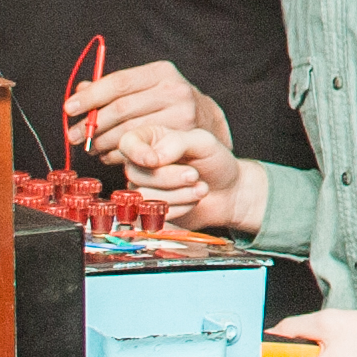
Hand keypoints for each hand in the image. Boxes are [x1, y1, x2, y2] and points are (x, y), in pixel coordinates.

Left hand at [66, 60, 230, 160]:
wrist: (206, 121)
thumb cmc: (166, 102)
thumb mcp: (144, 87)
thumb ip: (112, 88)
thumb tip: (80, 91)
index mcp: (161, 72)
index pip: (118, 83)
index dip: (90, 97)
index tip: (69, 108)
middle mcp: (175, 91)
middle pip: (122, 109)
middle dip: (92, 124)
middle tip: (74, 135)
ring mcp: (182, 115)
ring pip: (130, 131)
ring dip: (103, 141)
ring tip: (90, 146)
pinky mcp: (182, 138)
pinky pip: (141, 149)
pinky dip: (119, 153)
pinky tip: (109, 154)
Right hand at [115, 124, 264, 232]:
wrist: (228, 191)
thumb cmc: (214, 162)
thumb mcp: (203, 142)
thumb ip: (178, 142)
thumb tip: (155, 156)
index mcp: (149, 140)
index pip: (128, 143)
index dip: (137, 152)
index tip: (153, 160)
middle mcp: (140, 164)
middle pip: (137, 174)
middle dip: (170, 178)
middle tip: (194, 175)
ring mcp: (142, 189)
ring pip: (145, 197)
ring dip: (179, 195)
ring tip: (200, 188)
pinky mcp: (149, 212)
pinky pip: (152, 216)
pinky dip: (178, 210)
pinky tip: (192, 201)